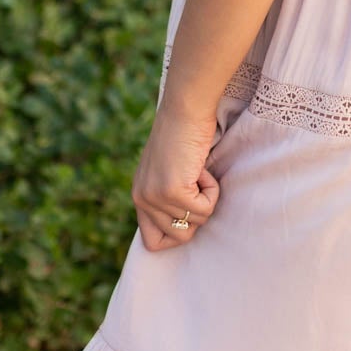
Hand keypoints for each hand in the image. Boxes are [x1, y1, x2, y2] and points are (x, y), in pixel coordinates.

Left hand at [132, 103, 220, 250]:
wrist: (185, 109)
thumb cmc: (184, 133)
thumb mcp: (168, 171)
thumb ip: (168, 197)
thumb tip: (186, 227)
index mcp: (139, 195)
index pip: (152, 242)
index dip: (176, 233)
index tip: (188, 210)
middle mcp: (141, 199)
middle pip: (179, 237)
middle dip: (196, 216)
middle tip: (197, 188)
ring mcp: (155, 197)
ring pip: (196, 223)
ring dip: (206, 200)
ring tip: (198, 172)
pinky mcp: (172, 191)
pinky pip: (205, 209)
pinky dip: (212, 191)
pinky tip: (201, 169)